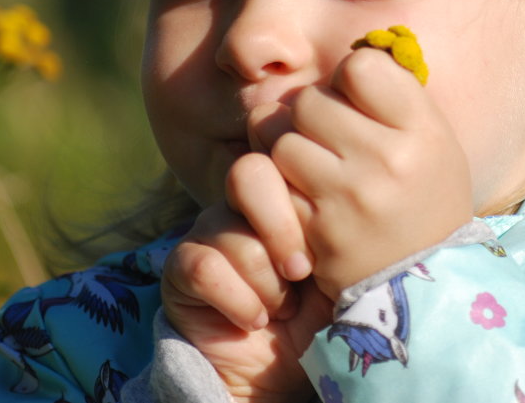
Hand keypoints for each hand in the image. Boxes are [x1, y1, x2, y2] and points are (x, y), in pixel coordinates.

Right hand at [160, 155, 331, 402]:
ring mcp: (209, 229)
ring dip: (267, 286)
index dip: (306, 204)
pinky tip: (253, 319)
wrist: (279, 367)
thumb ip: (337, 226)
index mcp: (285, 190)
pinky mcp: (182, 264)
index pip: (287, 157)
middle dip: (281, 230)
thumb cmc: (318, 310)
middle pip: (248, 174)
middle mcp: (242, 202)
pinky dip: (239, 302)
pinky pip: (205, 268)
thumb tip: (342, 194)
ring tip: (280, 308)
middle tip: (301, 272)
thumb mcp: (339, 268)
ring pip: (235, 236)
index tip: (327, 251)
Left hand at [266, 47, 473, 298]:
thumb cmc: (423, 196)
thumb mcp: (432, 140)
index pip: (361, 67)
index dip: (350, 79)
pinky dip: (281, 186)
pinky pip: (274, 186)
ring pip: (282, 141)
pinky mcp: (316, 232)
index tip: (358, 101)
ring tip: (312, 165)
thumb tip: (348, 56)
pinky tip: (304, 196)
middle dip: (312, 115)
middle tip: (328, 136)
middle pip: (311, 102)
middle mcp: (387, 160)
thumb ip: (393, 96)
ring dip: (289, 149)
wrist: (423, 284)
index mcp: (423, 130)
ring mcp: (348, 198)